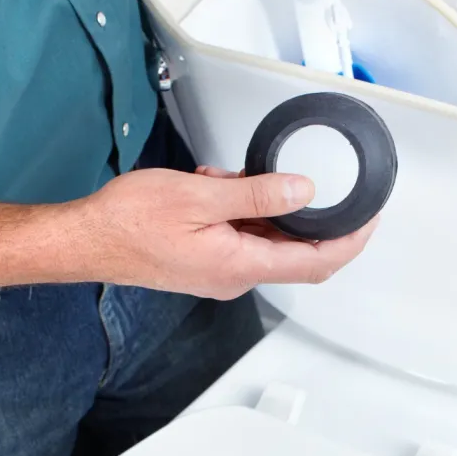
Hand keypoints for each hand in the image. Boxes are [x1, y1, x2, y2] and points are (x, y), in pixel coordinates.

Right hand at [80, 165, 376, 297]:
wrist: (87, 240)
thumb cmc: (129, 222)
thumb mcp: (201, 196)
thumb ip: (258, 195)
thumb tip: (304, 192)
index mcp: (241, 265)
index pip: (317, 261)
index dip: (351, 241)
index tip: (370, 218)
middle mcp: (236, 276)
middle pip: (297, 253)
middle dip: (309, 217)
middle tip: (318, 185)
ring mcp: (221, 272)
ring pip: (268, 241)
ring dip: (266, 208)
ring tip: (235, 178)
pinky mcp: (207, 262)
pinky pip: (242, 238)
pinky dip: (243, 211)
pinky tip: (220, 187)